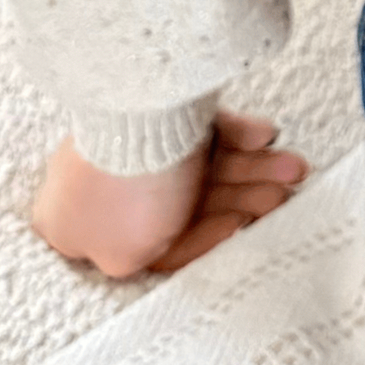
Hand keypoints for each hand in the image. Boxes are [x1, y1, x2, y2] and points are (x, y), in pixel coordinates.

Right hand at [29, 111, 307, 278]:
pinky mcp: (155, 107)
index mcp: (72, 226)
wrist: (132, 121)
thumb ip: (143, 258)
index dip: (202, 240)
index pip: (148, 244)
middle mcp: (97, 184)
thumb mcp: (125, 257)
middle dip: (239, 198)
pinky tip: (264, 137)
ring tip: (293, 169)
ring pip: (198, 165)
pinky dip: (234, 135)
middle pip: (180, 201)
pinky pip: (200, 129)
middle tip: (285, 194)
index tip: (241, 231)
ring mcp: (125, 144)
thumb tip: (161, 248)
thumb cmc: (122, 201)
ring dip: (250, 168)